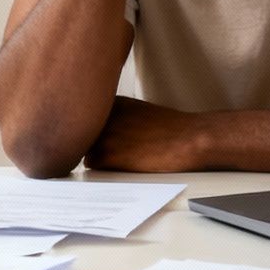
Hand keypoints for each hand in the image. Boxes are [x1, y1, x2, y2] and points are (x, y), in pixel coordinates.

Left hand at [84, 96, 210, 172]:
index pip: (84, 117)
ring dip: (96, 156)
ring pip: (82, 150)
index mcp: (111, 101)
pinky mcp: (107, 154)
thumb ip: (115, 117)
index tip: (105, 137)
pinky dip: (101, 168)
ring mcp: (102, 133)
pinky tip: (121, 166)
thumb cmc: (170, 128)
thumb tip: (98, 131)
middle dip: (89, 143)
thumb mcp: (138, 111)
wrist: (189, 139)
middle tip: (114, 151)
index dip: (92, 131)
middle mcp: (102, 114)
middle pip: (81, 134)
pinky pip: (90, 165)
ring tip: (120, 158)